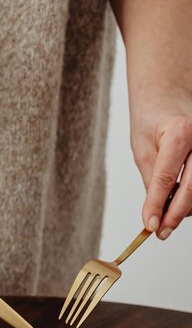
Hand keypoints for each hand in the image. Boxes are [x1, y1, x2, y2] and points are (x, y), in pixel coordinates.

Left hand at [130, 85, 191, 238]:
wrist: (168, 96)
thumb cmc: (152, 119)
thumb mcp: (141, 146)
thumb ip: (151, 178)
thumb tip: (156, 210)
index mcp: (180, 133)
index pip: (166, 176)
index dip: (157, 204)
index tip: (149, 224)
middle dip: (175, 213)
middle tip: (160, 231)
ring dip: (184, 207)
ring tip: (164, 216)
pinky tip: (177, 202)